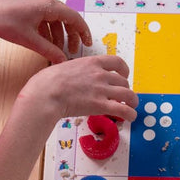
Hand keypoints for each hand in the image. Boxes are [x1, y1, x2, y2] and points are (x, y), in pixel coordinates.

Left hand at [0, 0, 91, 62]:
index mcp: (48, 5)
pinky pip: (45, 17)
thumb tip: (62, 60)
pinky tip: (44, 42)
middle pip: (66, 18)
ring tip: (56, 49)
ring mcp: (36, 1)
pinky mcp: (29, 4)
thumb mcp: (29, 40)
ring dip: (58, 34)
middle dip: (70, 35)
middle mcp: (44, 0)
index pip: (74, 17)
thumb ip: (49, 50)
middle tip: (71, 50)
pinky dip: (48, 29)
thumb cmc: (3, 21)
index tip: (87, 43)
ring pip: (55, 18)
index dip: (83, 31)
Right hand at [19, 54, 137, 124]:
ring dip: (133, 101)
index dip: (124, 70)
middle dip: (125, 89)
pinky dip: (131, 114)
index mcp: (92, 62)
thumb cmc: (47, 81)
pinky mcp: (101, 105)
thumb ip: (75, 70)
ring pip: (128, 94)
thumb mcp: (64, 67)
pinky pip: (124, 109)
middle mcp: (100, 74)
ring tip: (132, 108)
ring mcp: (102, 89)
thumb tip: (73, 75)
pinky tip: (131, 117)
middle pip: (123, 81)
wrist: (46, 93)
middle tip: (122, 97)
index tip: (124, 75)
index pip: (117, 61)